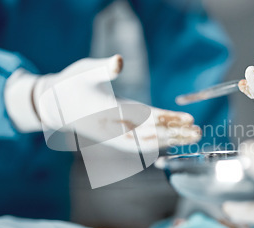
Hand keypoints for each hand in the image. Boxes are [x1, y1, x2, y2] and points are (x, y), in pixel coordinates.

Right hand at [5, 55, 200, 150]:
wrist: (55, 105)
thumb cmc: (70, 85)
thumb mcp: (85, 71)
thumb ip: (103, 67)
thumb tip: (119, 61)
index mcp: (110, 112)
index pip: (143, 119)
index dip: (167, 121)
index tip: (186, 121)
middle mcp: (116, 127)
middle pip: (151, 134)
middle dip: (176, 135)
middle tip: (198, 133)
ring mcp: (118, 131)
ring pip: (149, 139)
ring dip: (172, 138)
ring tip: (194, 135)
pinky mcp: (120, 130)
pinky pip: (143, 137)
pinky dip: (161, 136)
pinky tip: (176, 133)